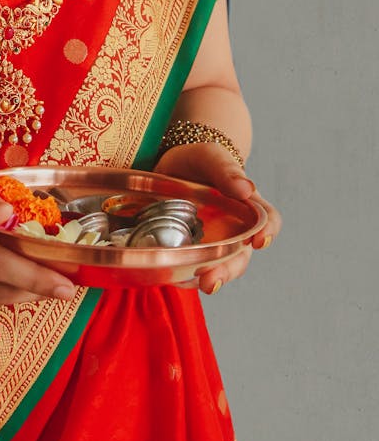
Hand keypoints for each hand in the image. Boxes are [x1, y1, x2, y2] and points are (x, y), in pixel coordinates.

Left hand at [153, 143, 281, 294]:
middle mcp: (234, 231)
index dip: (268, 231)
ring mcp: (212, 243)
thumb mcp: (209, 157)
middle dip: (228, 270)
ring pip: (217, 267)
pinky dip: (185, 275)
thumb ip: (226, 170)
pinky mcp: (190, 250)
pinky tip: (174, 276)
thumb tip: (246, 189)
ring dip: (209, 278)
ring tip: (195, 283)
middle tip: (212, 280)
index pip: (268, 220)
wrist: (171, 167)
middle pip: (240, 256)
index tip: (260, 240)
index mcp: (247, 206)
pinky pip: (191, 269)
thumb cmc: (199, 161)